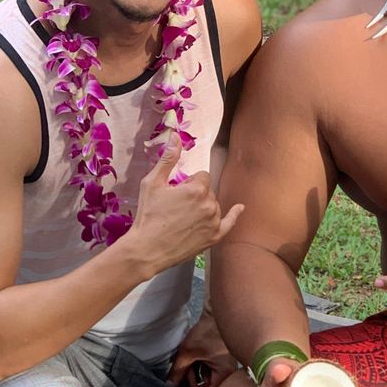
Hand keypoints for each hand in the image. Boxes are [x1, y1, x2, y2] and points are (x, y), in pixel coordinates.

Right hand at [126, 135, 243, 277]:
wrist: (146, 249)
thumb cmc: (148, 215)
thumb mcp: (153, 183)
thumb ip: (168, 159)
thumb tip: (175, 136)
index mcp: (197, 189)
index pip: (202, 176)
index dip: (188, 183)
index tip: (176, 192)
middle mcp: (210, 204)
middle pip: (208, 191)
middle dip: (196, 195)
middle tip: (176, 207)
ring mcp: (214, 222)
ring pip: (214, 205)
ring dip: (204, 207)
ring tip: (183, 218)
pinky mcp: (214, 237)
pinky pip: (229, 222)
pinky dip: (234, 215)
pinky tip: (240, 208)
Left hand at [167, 309, 237, 386]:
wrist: (217, 311)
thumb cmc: (207, 331)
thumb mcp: (188, 352)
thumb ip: (178, 372)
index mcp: (224, 375)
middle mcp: (227, 375)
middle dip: (191, 376)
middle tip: (190, 362)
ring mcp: (224, 368)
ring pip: (202, 379)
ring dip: (193, 370)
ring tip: (195, 354)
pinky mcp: (220, 362)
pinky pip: (205, 372)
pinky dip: (198, 366)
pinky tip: (198, 354)